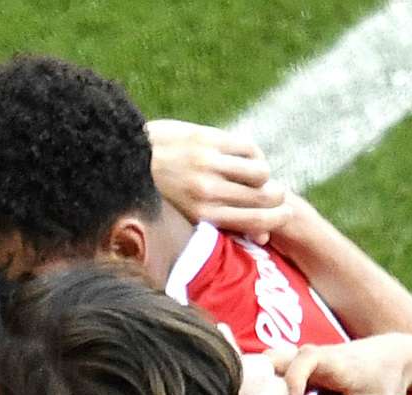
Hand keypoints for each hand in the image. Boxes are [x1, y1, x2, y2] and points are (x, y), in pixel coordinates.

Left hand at [148, 120, 289, 242]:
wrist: (125, 157)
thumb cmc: (160, 193)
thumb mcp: (188, 217)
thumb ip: (224, 227)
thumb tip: (262, 239)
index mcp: (203, 216)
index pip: (257, 221)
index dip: (278, 218)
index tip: (287, 213)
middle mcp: (208, 191)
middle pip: (264, 196)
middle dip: (277, 197)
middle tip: (279, 195)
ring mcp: (207, 163)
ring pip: (260, 171)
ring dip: (263, 174)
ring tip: (256, 176)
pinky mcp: (207, 138)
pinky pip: (248, 147)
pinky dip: (253, 153)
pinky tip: (244, 156)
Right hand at [271, 335, 411, 394]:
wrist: (396, 355)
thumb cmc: (389, 382)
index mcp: (334, 363)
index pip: (304, 360)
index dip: (294, 379)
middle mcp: (316, 355)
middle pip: (276, 356)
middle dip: (263, 379)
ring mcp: (308, 357)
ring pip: (273, 360)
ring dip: (264, 382)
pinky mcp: (305, 362)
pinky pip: (279, 367)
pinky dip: (270, 382)